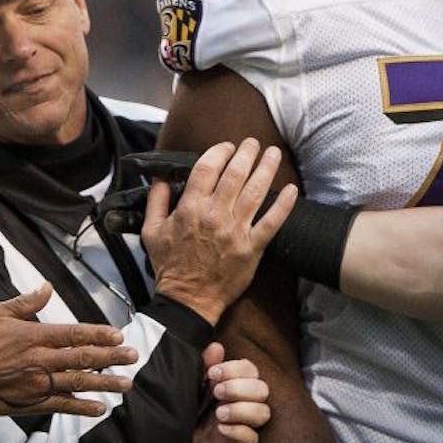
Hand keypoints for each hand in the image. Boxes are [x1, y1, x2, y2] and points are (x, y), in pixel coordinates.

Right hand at [0, 281, 137, 416]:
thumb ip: (26, 301)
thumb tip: (47, 287)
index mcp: (34, 336)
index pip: (74, 334)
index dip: (99, 335)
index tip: (118, 335)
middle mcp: (40, 360)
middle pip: (83, 358)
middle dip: (111, 358)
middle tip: (133, 356)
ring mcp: (36, 383)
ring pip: (77, 382)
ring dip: (104, 383)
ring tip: (126, 384)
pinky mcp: (29, 402)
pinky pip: (61, 405)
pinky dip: (81, 407)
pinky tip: (99, 408)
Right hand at [141, 138, 298, 325]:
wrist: (187, 299)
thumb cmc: (170, 265)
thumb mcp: (151, 231)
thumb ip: (155, 201)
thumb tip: (160, 177)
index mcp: (190, 208)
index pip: (207, 168)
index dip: (219, 152)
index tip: (226, 146)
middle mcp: (214, 215)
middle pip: (235, 174)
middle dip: (246, 153)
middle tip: (253, 142)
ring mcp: (235, 231)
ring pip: (255, 192)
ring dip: (266, 168)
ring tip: (273, 153)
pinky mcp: (251, 248)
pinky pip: (271, 223)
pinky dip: (283, 205)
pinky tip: (291, 189)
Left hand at [186, 342, 270, 442]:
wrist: (174, 441)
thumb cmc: (187, 409)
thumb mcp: (192, 384)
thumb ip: (205, 365)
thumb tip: (216, 347)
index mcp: (235, 384)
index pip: (250, 369)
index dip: (235, 369)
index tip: (212, 374)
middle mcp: (244, 402)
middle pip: (262, 389)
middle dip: (239, 388)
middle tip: (216, 392)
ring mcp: (243, 424)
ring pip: (263, 413)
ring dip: (242, 409)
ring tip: (219, 413)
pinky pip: (252, 437)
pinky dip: (238, 431)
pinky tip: (221, 429)